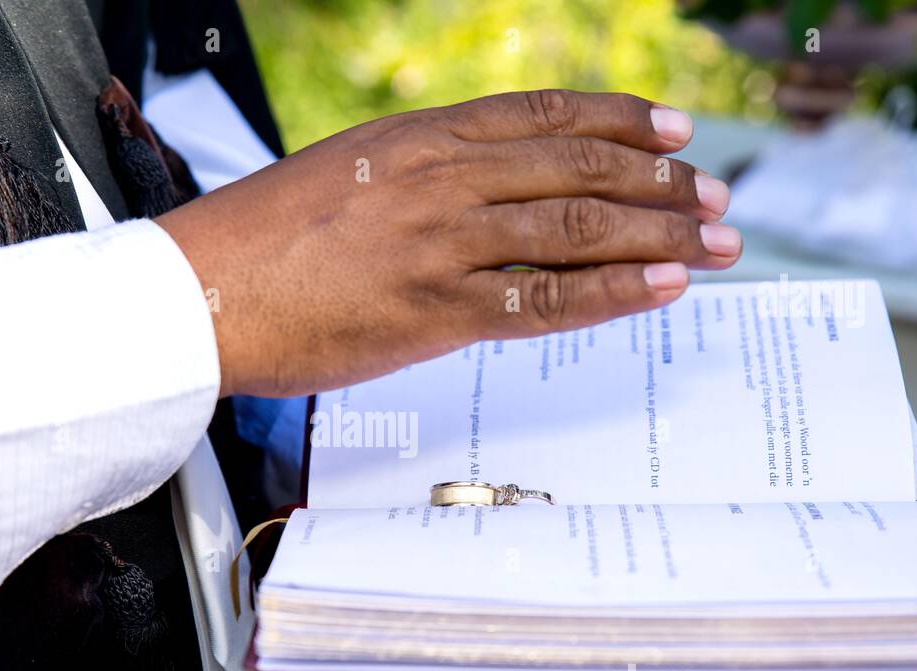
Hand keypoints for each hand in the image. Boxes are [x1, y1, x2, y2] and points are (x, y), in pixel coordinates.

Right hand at [156, 90, 737, 397]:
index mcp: (418, 139)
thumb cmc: (258, 242)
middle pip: (580, 168)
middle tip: (717, 196)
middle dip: (661, 182)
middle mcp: (442, 177)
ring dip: (661, 233)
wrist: (198, 295)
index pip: (543, 115)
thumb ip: (414, 182)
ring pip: (579, 227)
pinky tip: (666, 285)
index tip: (673, 131)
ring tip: (719, 241)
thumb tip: (471, 201)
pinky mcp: (437, 309)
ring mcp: (444, 241)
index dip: (621, 120)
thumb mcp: (343, 179)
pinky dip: (615, 290)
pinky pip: (548, 298)